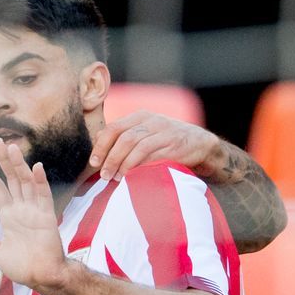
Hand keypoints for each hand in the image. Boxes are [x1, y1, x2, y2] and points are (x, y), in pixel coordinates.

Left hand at [0, 138, 73, 294]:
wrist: (40, 277)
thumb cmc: (20, 267)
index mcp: (8, 215)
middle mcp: (21, 209)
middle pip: (11, 179)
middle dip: (3, 161)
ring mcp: (34, 210)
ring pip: (26, 183)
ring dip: (19, 166)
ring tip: (11, 148)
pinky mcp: (47, 216)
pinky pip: (43, 196)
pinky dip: (40, 182)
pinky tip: (36, 167)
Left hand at [88, 110, 217, 181]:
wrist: (201, 144)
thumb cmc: (168, 143)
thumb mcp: (147, 135)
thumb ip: (126, 138)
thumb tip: (98, 146)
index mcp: (140, 117)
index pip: (113, 128)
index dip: (100, 145)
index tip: (93, 163)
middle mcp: (151, 120)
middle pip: (122, 136)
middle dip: (109, 157)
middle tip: (103, 174)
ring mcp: (163, 130)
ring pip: (134, 144)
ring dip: (121, 162)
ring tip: (114, 177)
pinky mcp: (173, 143)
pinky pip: (150, 153)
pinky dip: (136, 165)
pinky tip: (130, 175)